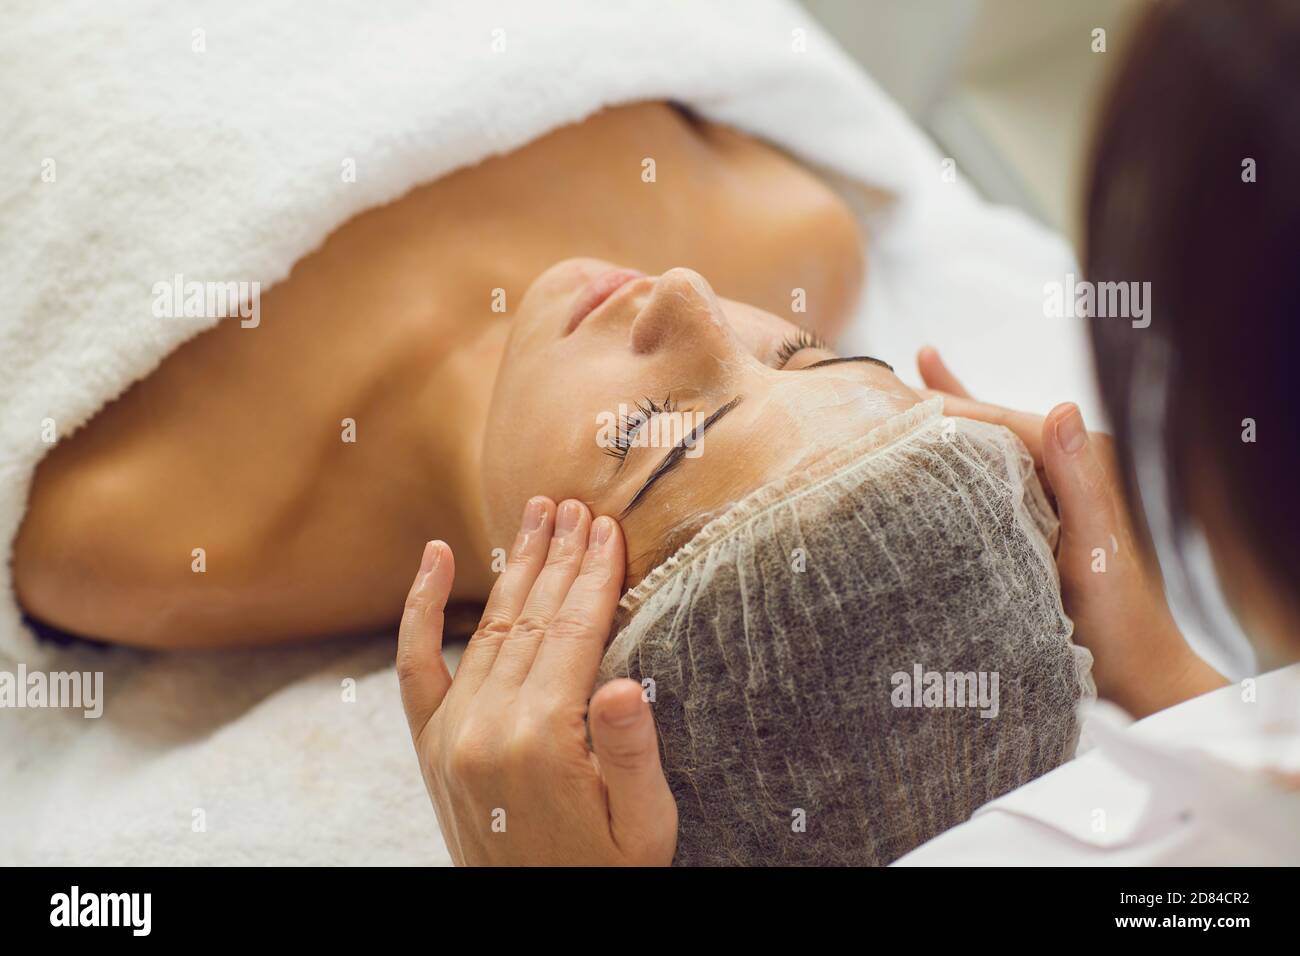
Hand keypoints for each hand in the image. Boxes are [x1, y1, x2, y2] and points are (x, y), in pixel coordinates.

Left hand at [396, 497, 676, 864]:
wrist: (539, 923)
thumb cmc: (607, 873)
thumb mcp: (644, 826)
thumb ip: (631, 754)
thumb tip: (626, 682)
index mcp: (542, 740)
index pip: (574, 631)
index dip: (595, 575)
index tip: (609, 528)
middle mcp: (486, 728)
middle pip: (533, 617)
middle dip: (559, 555)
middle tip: (578, 505)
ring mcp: (451, 735)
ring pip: (490, 628)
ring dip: (517, 567)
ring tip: (539, 516)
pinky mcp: (432, 747)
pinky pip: (417, 666)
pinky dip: (421, 609)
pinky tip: (434, 558)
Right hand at [917, 348, 1225, 716]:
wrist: (1137, 672)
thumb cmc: (1120, 621)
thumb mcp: (1095, 554)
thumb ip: (1082, 484)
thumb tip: (1064, 409)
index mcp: (1086, 462)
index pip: (1001, 422)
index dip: (946, 409)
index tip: (892, 405)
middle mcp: (1072, 463)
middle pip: (990, 425)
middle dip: (940, 406)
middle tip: (877, 394)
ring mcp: (1056, 486)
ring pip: (989, 442)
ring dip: (950, 414)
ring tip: (913, 371)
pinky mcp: (1042, 510)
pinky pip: (996, 466)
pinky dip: (970, 438)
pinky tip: (948, 400)